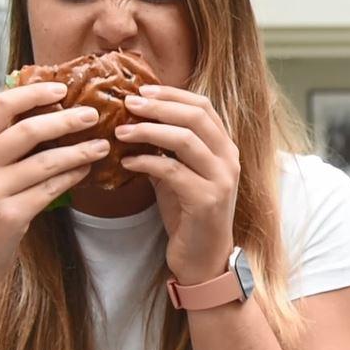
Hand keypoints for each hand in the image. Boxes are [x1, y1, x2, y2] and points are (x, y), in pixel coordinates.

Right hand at [0, 82, 108, 286]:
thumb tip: (36, 113)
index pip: (0, 106)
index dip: (33, 93)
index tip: (60, 88)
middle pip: (28, 130)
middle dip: (66, 119)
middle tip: (92, 114)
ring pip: (47, 161)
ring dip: (79, 150)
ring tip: (101, 145)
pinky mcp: (10, 216)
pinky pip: (51, 188)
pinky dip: (72, 176)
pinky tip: (86, 169)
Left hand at [115, 85, 240, 283]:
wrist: (203, 258)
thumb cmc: (188, 215)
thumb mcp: (177, 175)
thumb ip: (165, 150)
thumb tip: (133, 122)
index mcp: (225, 148)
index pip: (203, 106)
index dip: (172, 94)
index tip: (141, 90)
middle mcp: (229, 159)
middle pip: (195, 116)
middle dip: (158, 106)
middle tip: (127, 103)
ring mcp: (221, 179)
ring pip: (185, 139)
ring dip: (148, 131)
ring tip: (121, 131)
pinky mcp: (207, 200)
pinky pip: (172, 170)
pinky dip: (145, 162)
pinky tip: (126, 163)